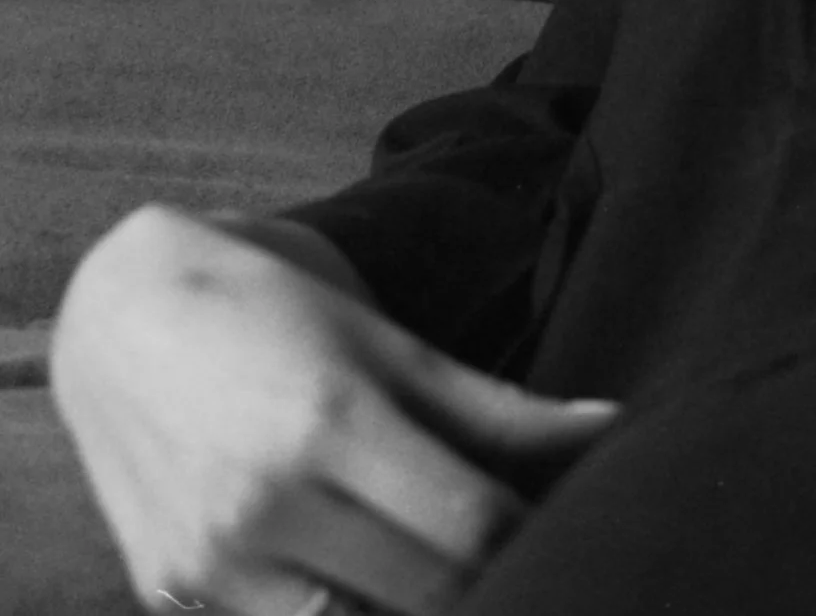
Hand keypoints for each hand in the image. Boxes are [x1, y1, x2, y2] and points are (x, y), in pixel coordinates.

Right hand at [48, 203, 618, 615]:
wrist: (121, 311)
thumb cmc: (278, 312)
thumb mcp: (392, 348)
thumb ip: (501, 407)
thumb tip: (612, 427)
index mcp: (330, 425)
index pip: (473, 525)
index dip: (536, 532)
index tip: (567, 520)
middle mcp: (260, 505)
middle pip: (427, 592)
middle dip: (490, 577)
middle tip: (524, 548)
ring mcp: (207, 562)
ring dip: (413, 604)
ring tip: (448, 564)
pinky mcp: (168, 594)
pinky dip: (340, 612)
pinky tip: (367, 573)